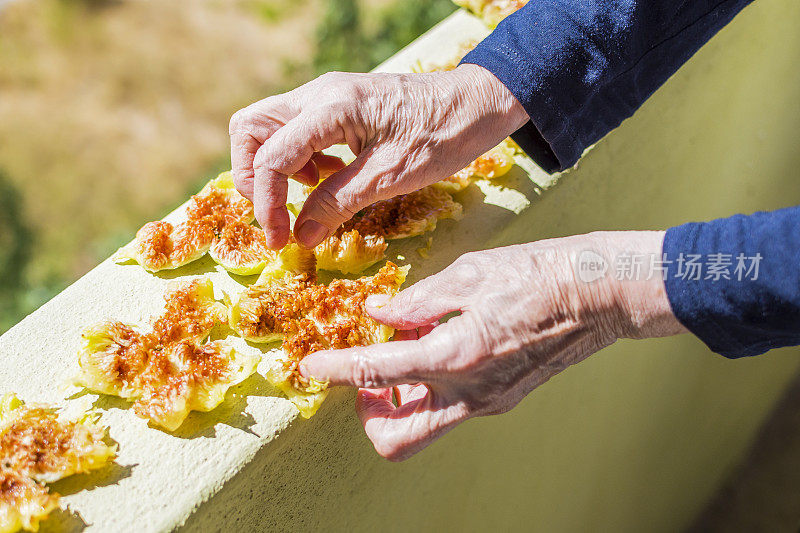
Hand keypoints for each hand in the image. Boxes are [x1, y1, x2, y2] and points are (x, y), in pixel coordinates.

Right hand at [229, 64, 527, 248]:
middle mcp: (319, 94)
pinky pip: (297, 132)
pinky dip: (300, 161)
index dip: (265, 203)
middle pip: (250, 129)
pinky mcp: (337, 107)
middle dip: (253, 176)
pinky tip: (330, 178)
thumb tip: (299, 236)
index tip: (279, 240)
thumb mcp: (390, 178)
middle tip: (277, 212)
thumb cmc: (442, 136)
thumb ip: (339, 203)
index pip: (270, 156)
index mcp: (331, 107)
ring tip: (314, 194)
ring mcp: (326, 97)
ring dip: (277, 168)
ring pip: (270, 129)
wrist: (475, 105)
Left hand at [299, 231, 686, 460]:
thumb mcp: (468, 274)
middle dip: (368, 415)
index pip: (374, 375)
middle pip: (396, 440)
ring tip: (406, 348)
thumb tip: (378, 314)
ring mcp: (489, 402)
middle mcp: (470, 393)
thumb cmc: (539, 274)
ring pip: (424, 427)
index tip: (308, 368)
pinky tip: (438, 342)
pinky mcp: (502, 398)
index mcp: (455, 356)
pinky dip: (429, 384)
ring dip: (398, 400)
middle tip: (366, 376)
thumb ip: (416, 301)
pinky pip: (450, 406)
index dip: (333, 371)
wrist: (599, 293)